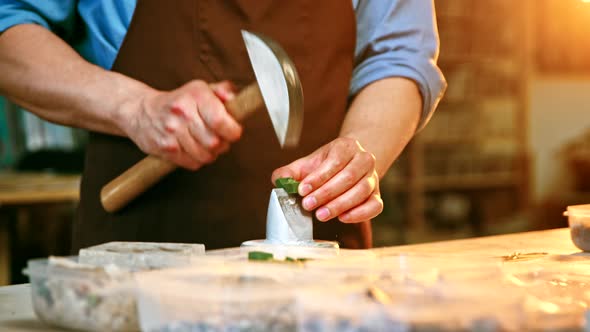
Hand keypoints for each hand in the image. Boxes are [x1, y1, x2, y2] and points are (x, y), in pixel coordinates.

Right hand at [120, 80, 241, 169]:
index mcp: (195, 96)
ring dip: (211, 153)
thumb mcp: (200, 89)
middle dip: (223, 144)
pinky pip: (192, 163)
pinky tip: (194, 149)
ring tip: (206, 143)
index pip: (220, 121)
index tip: (234, 132)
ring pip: (205, 155)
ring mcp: (172, 132)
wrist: (140, 111)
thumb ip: (223, 91)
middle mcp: (182, 113)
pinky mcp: (165, 149)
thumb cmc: (178, 101)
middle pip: (214, 142)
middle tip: (220, 138)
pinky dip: (198, 160)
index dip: (233, 131)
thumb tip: (236, 100)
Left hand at [272, 137, 382, 222]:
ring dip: (340, 205)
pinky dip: (360, 214)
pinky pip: (375, 206)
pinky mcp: (377, 195)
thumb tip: (278, 180)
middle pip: (348, 177)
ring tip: (321, 214)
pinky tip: (342, 218)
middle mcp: (364, 160)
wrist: (351, 163)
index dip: (318, 177)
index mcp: (346, 147)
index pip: (334, 161)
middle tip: (308, 205)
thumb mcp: (308, 163)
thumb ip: (290, 172)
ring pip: (361, 192)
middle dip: (326, 194)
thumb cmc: (327, 165)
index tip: (303, 190)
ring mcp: (373, 178)